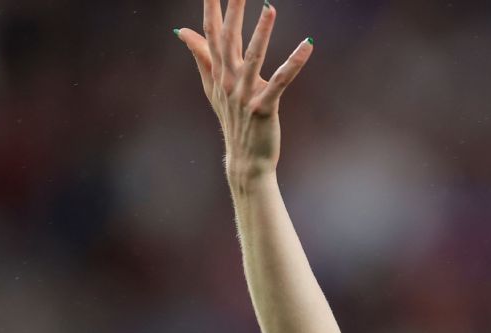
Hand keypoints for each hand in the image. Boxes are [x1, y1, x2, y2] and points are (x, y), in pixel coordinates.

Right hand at [175, 0, 311, 181]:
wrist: (245, 158)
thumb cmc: (233, 119)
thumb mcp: (213, 87)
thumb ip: (201, 56)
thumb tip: (182, 31)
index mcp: (219, 72)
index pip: (212, 33)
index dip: (211, 8)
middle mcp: (229, 80)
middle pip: (229, 40)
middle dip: (233, 12)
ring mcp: (245, 94)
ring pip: (253, 57)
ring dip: (261, 32)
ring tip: (269, 7)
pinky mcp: (263, 107)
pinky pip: (281, 81)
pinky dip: (294, 63)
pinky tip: (308, 45)